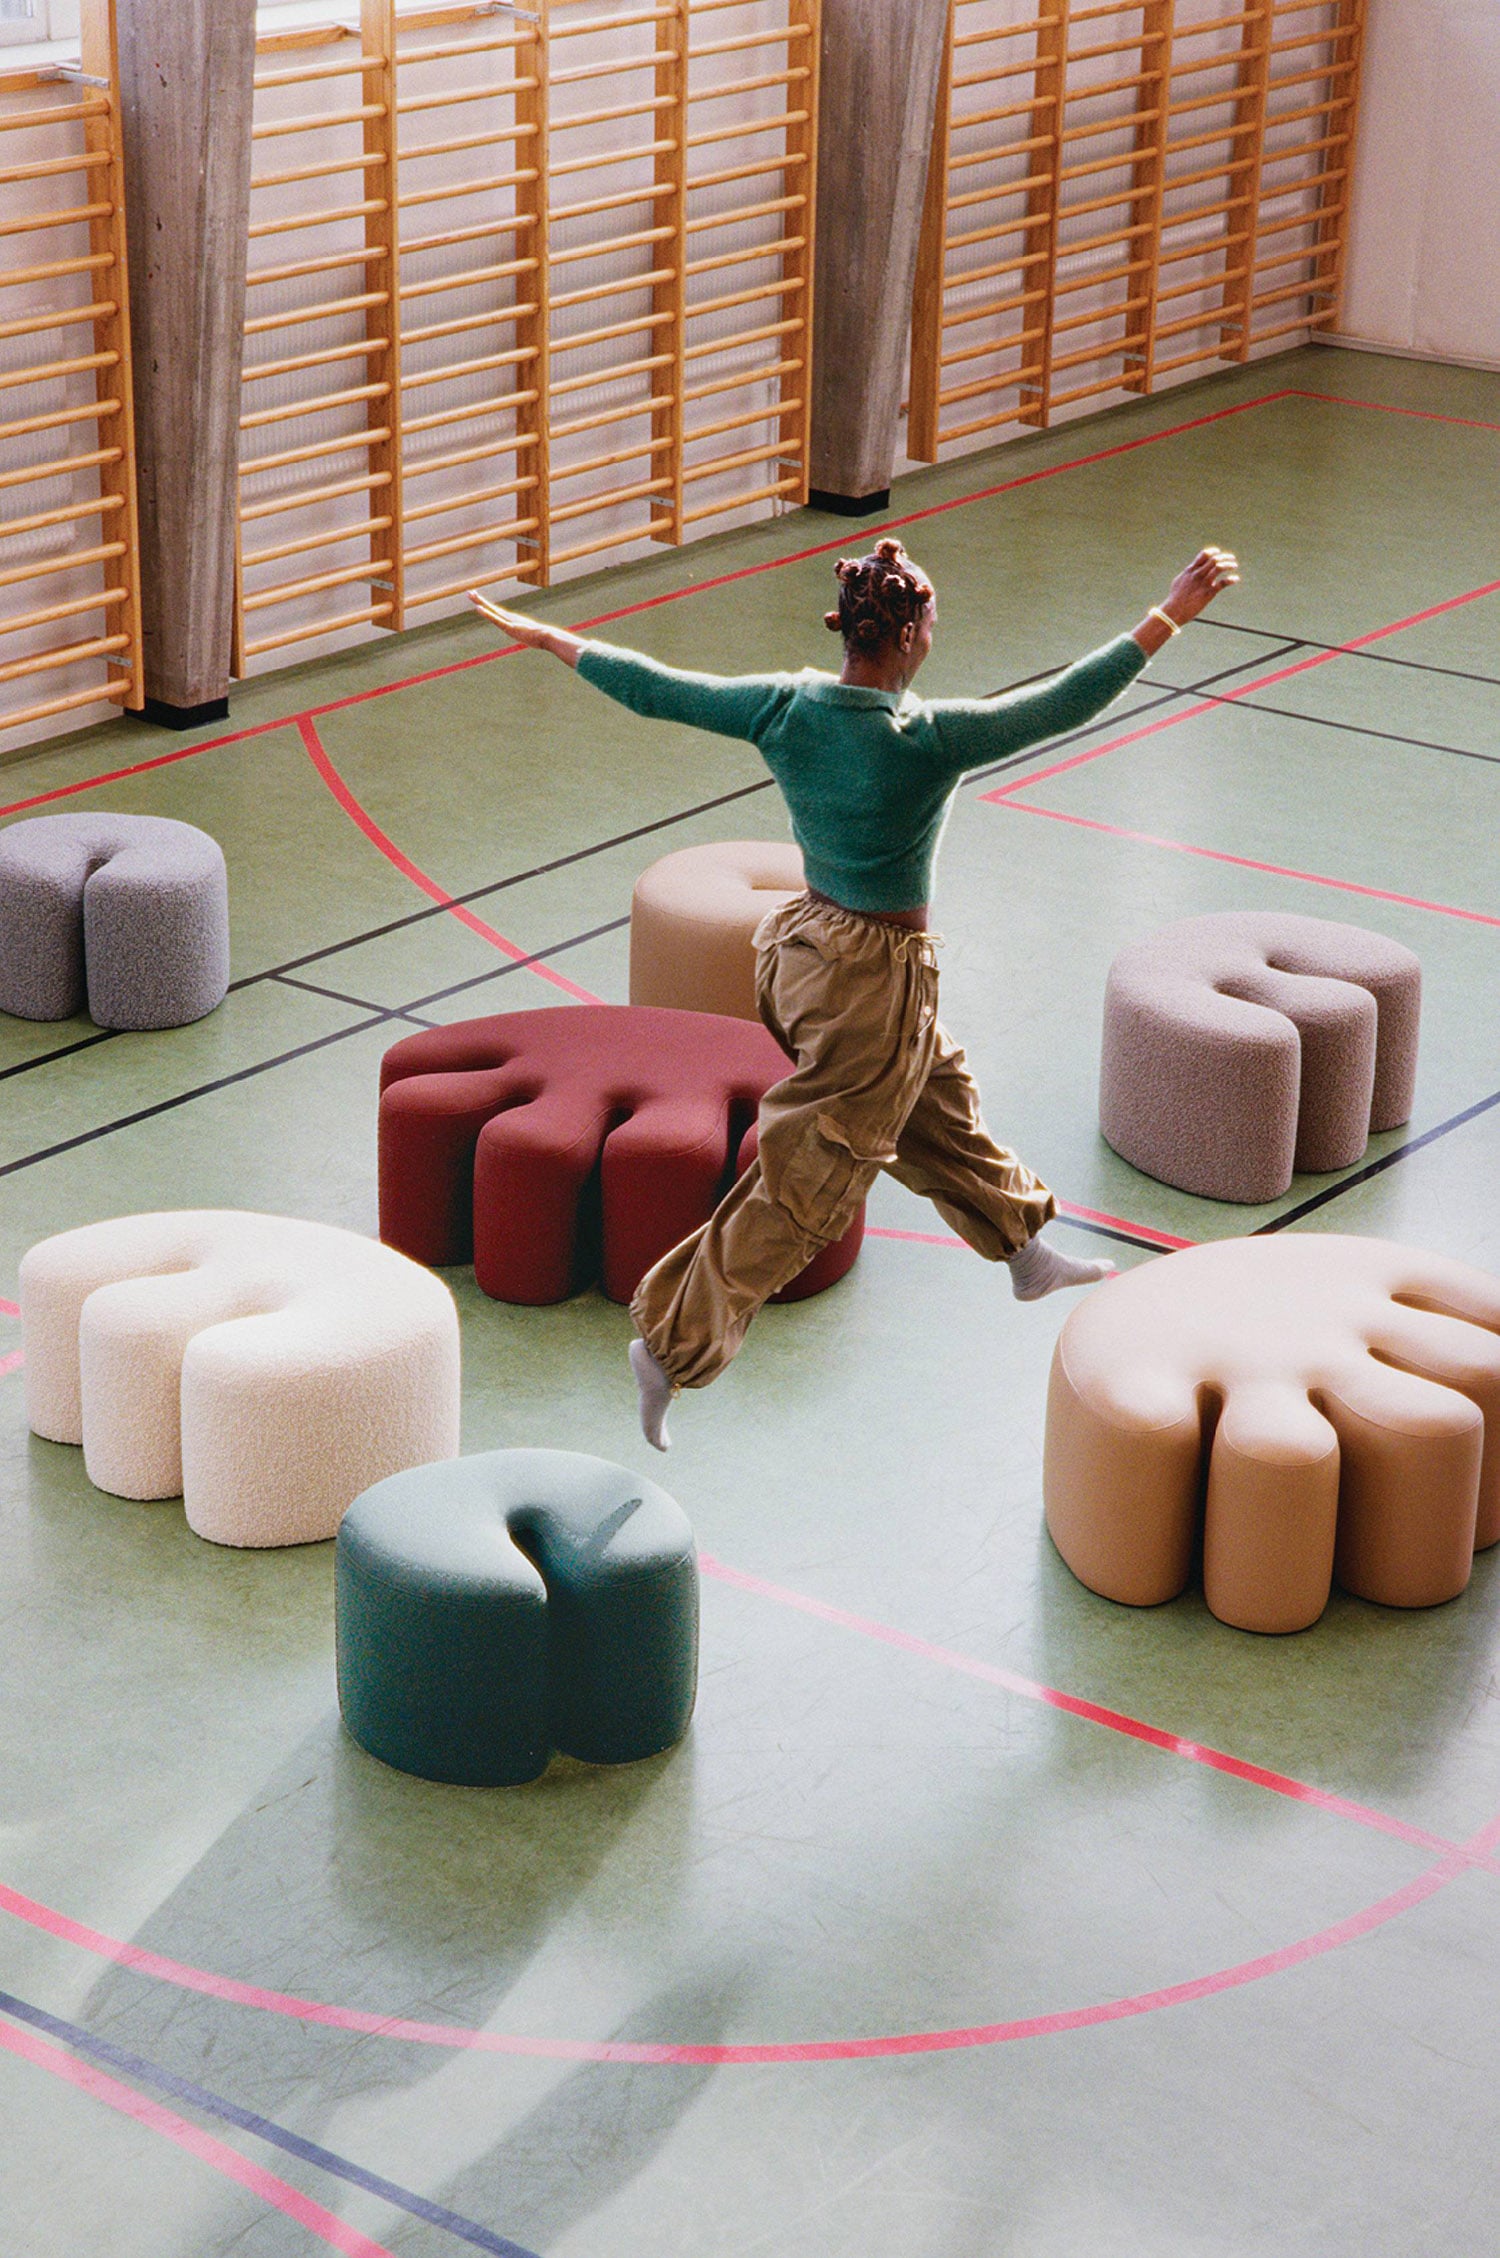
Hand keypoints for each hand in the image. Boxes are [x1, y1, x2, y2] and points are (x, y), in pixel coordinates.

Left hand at [466, 590, 582, 667]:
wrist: (549, 637)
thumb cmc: (546, 639)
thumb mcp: (540, 640)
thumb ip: (542, 640)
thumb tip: (553, 644)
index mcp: (514, 623)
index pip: (497, 615)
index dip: (488, 609)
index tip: (480, 603)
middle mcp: (510, 620)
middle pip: (492, 609)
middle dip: (480, 601)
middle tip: (470, 593)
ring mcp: (509, 622)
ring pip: (491, 611)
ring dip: (479, 602)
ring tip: (470, 594)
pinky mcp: (510, 626)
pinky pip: (495, 618)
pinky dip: (486, 613)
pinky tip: (478, 608)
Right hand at [1161, 545, 1238, 626]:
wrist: (1173, 611)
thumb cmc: (1175, 598)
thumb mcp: (1179, 581)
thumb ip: (1187, 574)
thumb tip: (1191, 570)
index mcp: (1190, 570)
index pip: (1204, 555)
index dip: (1213, 552)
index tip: (1218, 553)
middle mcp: (1197, 574)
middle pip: (1214, 559)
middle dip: (1224, 557)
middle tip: (1231, 559)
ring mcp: (1203, 583)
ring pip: (1219, 567)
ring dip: (1229, 565)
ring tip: (1234, 565)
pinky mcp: (1208, 593)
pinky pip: (1223, 583)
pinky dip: (1231, 579)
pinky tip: (1236, 579)